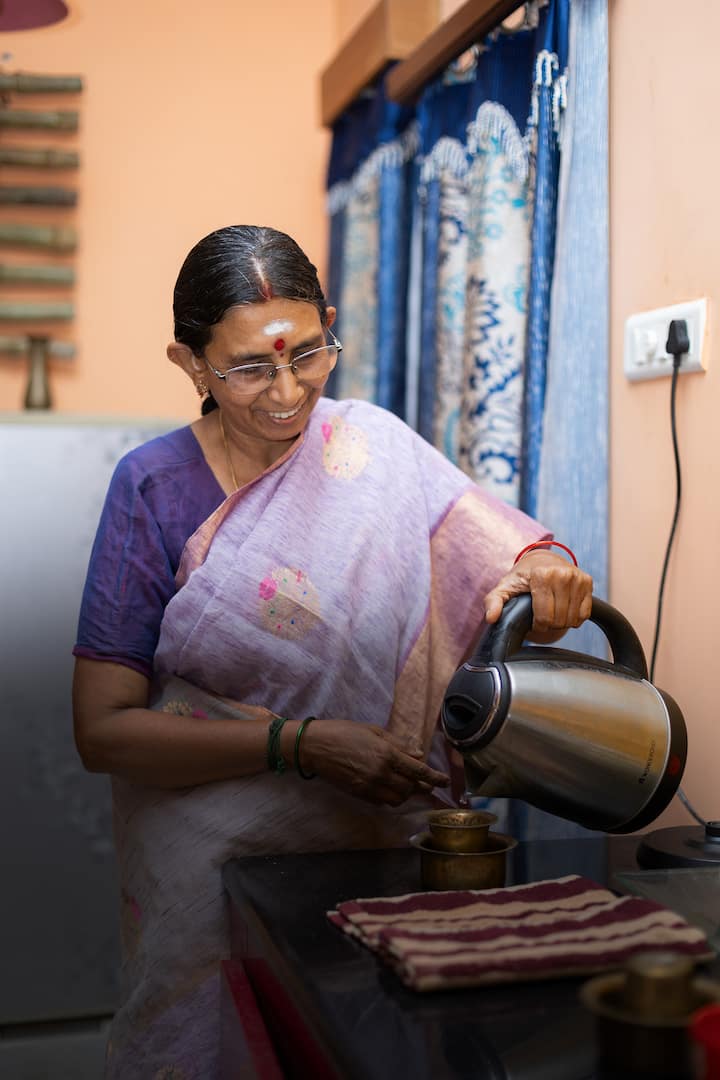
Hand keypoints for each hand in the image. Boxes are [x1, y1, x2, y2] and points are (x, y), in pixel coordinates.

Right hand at [300, 719, 449, 806]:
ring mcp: (370, 786)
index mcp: (387, 754)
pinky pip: (382, 802)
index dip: (434, 777)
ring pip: (398, 799)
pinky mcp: (360, 794)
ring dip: (405, 794)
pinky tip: (387, 788)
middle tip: (424, 783)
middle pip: (410, 788)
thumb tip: (419, 754)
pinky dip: (390, 797)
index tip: (445, 782)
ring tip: (405, 785)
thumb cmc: (344, 732)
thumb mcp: (374, 731)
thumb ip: (398, 744)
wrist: (316, 747)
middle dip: (420, 786)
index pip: (418, 771)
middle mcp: (381, 773)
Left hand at [484, 550, 592, 642]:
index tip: (533, 620)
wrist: (542, 560)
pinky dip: (574, 618)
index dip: (537, 625)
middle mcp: (562, 574)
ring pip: (572, 619)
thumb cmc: (523, 577)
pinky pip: (584, 614)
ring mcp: (577, 577)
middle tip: (542, 616)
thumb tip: (491, 618)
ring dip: (561, 622)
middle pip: (559, 620)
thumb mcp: (505, 587)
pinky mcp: (587, 581)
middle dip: (549, 624)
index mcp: (542, 575)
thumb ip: (494, 602)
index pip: (544, 616)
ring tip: (552, 612)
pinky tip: (564, 609)